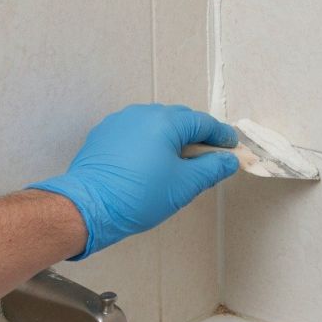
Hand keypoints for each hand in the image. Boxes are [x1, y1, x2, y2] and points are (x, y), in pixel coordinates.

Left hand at [28, 104, 238, 257]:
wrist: (89, 207)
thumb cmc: (138, 196)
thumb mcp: (184, 185)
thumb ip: (212, 168)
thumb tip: (228, 160)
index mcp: (166, 122)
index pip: (203, 123)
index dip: (222, 135)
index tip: (232, 147)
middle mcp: (143, 114)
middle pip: (180, 119)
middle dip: (197, 135)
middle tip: (209, 156)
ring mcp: (121, 122)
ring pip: (156, 124)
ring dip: (172, 138)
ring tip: (178, 162)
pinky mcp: (105, 134)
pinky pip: (136, 132)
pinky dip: (150, 142)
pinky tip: (151, 163)